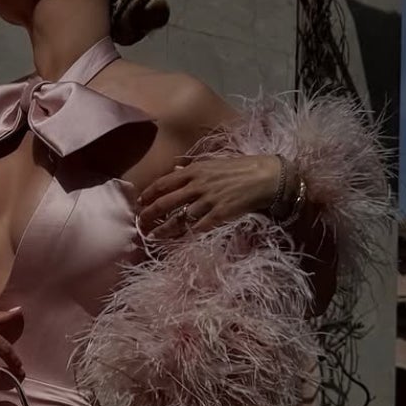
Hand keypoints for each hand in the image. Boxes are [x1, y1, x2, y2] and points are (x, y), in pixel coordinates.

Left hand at [135, 153, 282, 244]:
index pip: (163, 183)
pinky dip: (186, 236)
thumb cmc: (240, 168)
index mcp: (194, 171)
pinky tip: (177, 242)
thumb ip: (191, 169)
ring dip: (164, 230)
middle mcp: (198, 185)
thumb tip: (174, 171)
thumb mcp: (212, 163)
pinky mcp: (219, 214)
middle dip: (150, 215)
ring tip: (153, 237)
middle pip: (165, 203)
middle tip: (141, 223)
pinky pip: (198, 228)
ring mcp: (208, 201)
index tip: (139, 202)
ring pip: (179, 219)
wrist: (266, 176)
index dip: (148, 194)